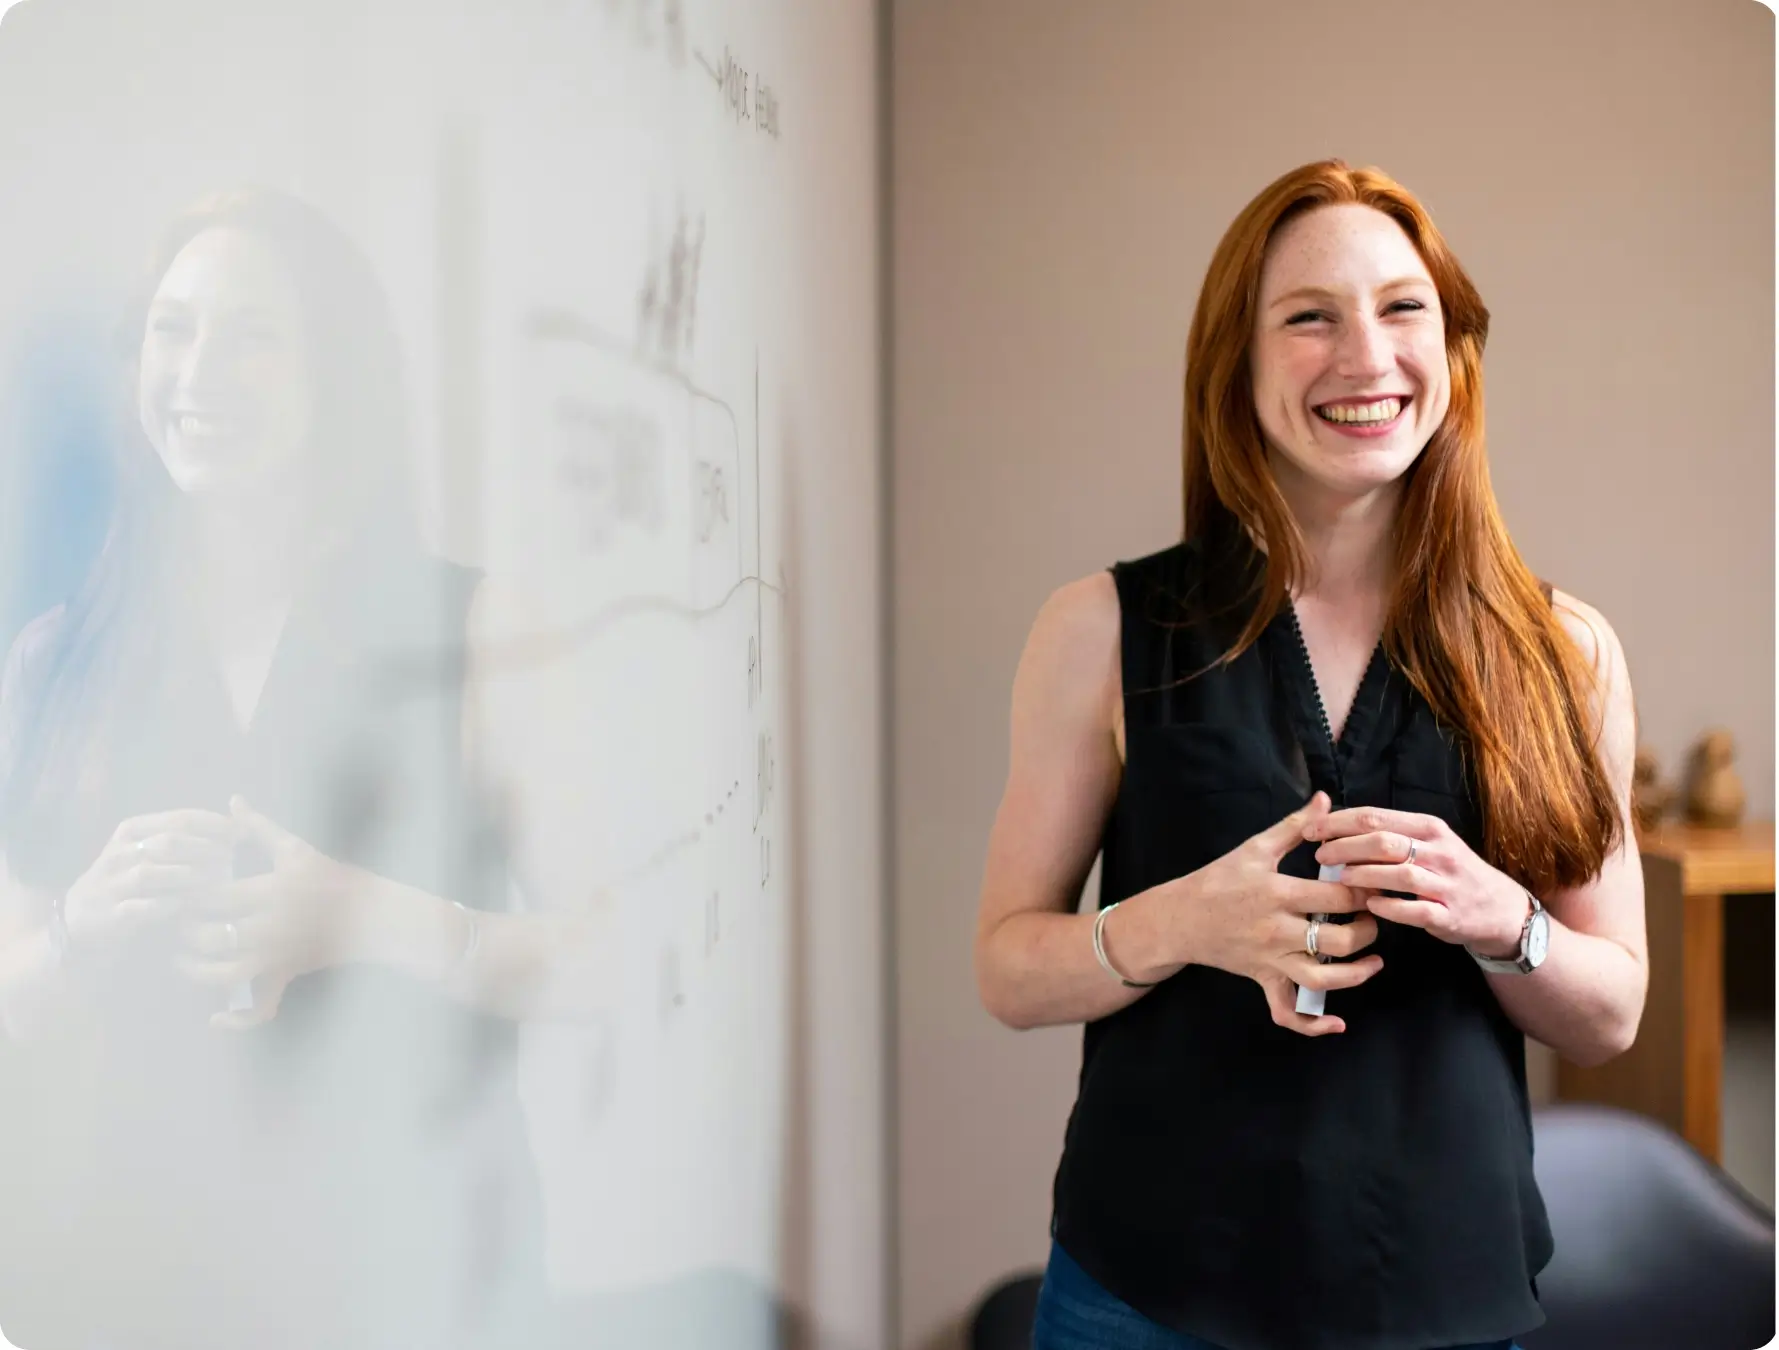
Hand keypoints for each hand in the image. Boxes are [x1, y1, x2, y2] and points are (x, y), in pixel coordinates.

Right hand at [63, 809, 238, 948]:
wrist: (80, 920)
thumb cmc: (128, 882)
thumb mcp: (148, 851)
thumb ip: (184, 836)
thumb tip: (239, 823)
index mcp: (132, 830)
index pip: (181, 819)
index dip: (216, 824)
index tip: (242, 834)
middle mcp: (120, 852)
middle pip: (171, 842)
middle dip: (207, 850)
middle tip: (232, 861)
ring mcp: (112, 883)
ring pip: (155, 872)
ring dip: (191, 877)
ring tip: (218, 883)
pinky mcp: (112, 914)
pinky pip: (144, 906)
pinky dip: (170, 905)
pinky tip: (189, 906)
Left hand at [177, 796, 369, 1028]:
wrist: (371, 914)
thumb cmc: (331, 876)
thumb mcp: (296, 848)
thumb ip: (259, 828)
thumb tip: (232, 801)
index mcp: (272, 891)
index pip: (215, 895)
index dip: (188, 894)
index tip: (174, 888)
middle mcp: (272, 926)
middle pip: (213, 936)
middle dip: (185, 931)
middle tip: (171, 921)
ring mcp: (278, 956)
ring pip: (225, 974)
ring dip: (196, 970)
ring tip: (180, 958)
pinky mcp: (285, 975)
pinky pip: (261, 1007)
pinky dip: (236, 1020)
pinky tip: (213, 1018)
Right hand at [1178, 791, 1381, 1035]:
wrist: (1179, 918)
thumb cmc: (1218, 879)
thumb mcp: (1255, 848)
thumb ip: (1295, 826)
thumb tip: (1325, 800)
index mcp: (1278, 893)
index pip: (1338, 897)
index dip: (1366, 892)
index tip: (1378, 883)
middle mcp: (1278, 931)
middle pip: (1339, 940)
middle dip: (1368, 930)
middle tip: (1375, 917)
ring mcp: (1271, 960)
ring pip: (1323, 979)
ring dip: (1357, 974)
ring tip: (1374, 960)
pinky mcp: (1264, 980)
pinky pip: (1288, 1012)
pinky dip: (1313, 1025)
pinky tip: (1337, 1023)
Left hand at [1303, 806, 1530, 956]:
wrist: (1499, 908)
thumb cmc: (1450, 871)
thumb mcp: (1428, 842)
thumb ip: (1390, 833)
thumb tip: (1337, 826)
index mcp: (1428, 828)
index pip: (1376, 817)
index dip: (1338, 822)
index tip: (1311, 829)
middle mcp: (1439, 851)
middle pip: (1383, 842)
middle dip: (1345, 846)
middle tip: (1320, 855)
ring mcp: (1446, 884)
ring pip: (1399, 873)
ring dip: (1364, 874)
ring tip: (1339, 878)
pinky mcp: (1449, 914)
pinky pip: (1416, 909)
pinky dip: (1390, 907)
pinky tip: (1370, 905)